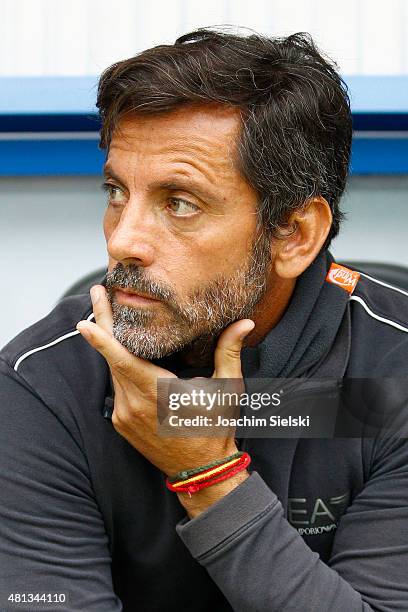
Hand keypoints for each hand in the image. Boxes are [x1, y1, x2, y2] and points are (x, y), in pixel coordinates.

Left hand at [76, 284, 254, 515]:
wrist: (201, 470)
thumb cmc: (215, 429)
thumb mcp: (226, 389)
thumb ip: (229, 352)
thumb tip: (245, 322)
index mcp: (157, 394)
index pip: (122, 361)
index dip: (101, 340)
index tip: (82, 321)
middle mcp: (134, 405)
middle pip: (112, 358)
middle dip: (103, 323)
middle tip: (99, 293)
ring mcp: (124, 416)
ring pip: (112, 372)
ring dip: (110, 346)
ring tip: (111, 315)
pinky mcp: (121, 423)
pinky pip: (116, 387)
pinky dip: (118, 368)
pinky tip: (124, 353)